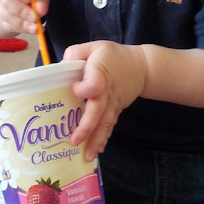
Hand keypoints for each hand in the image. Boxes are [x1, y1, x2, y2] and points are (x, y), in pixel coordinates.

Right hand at [0, 0, 48, 34]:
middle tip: (35, 18)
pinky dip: (23, 29)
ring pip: (8, 16)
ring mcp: (0, 6)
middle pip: (8, 2)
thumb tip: (41, 10)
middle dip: (22, 11)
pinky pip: (10, 26)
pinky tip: (33, 30)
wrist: (17, 4)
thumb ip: (40, 0)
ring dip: (23, 23)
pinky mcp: (1, 20)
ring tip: (36, 27)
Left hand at [63, 41, 147, 160]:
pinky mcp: (117, 110)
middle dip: (86, 128)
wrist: (142, 67)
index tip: (74, 88)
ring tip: (87, 156)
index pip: (93, 85)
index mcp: (100, 73)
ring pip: (105, 123)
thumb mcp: (94, 47)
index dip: (83, 89)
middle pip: (98, 111)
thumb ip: (75, 53)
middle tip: (74, 142)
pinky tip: (96, 150)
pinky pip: (110, 126)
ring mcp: (114, 103)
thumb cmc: (112, 56)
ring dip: (96, 140)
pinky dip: (104, 138)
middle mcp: (107, 91)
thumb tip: (61, 67)